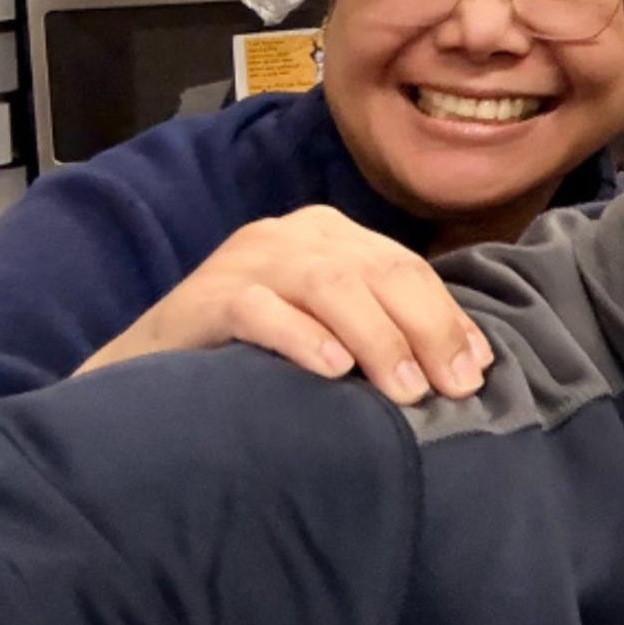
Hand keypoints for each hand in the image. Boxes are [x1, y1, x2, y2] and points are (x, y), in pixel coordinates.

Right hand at [77, 206, 491, 404]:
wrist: (146, 374)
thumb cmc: (253, 356)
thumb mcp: (327, 329)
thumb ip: (386, 328)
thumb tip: (470, 362)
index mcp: (330, 234)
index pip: (406, 269)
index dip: (448, 318)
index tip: (477, 371)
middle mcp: (292, 234)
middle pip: (380, 272)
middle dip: (426, 331)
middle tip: (452, 389)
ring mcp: (246, 259)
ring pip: (330, 286)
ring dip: (377, 339)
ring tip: (406, 391)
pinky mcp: (204, 296)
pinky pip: (261, 309)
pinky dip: (302, 338)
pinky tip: (333, 371)